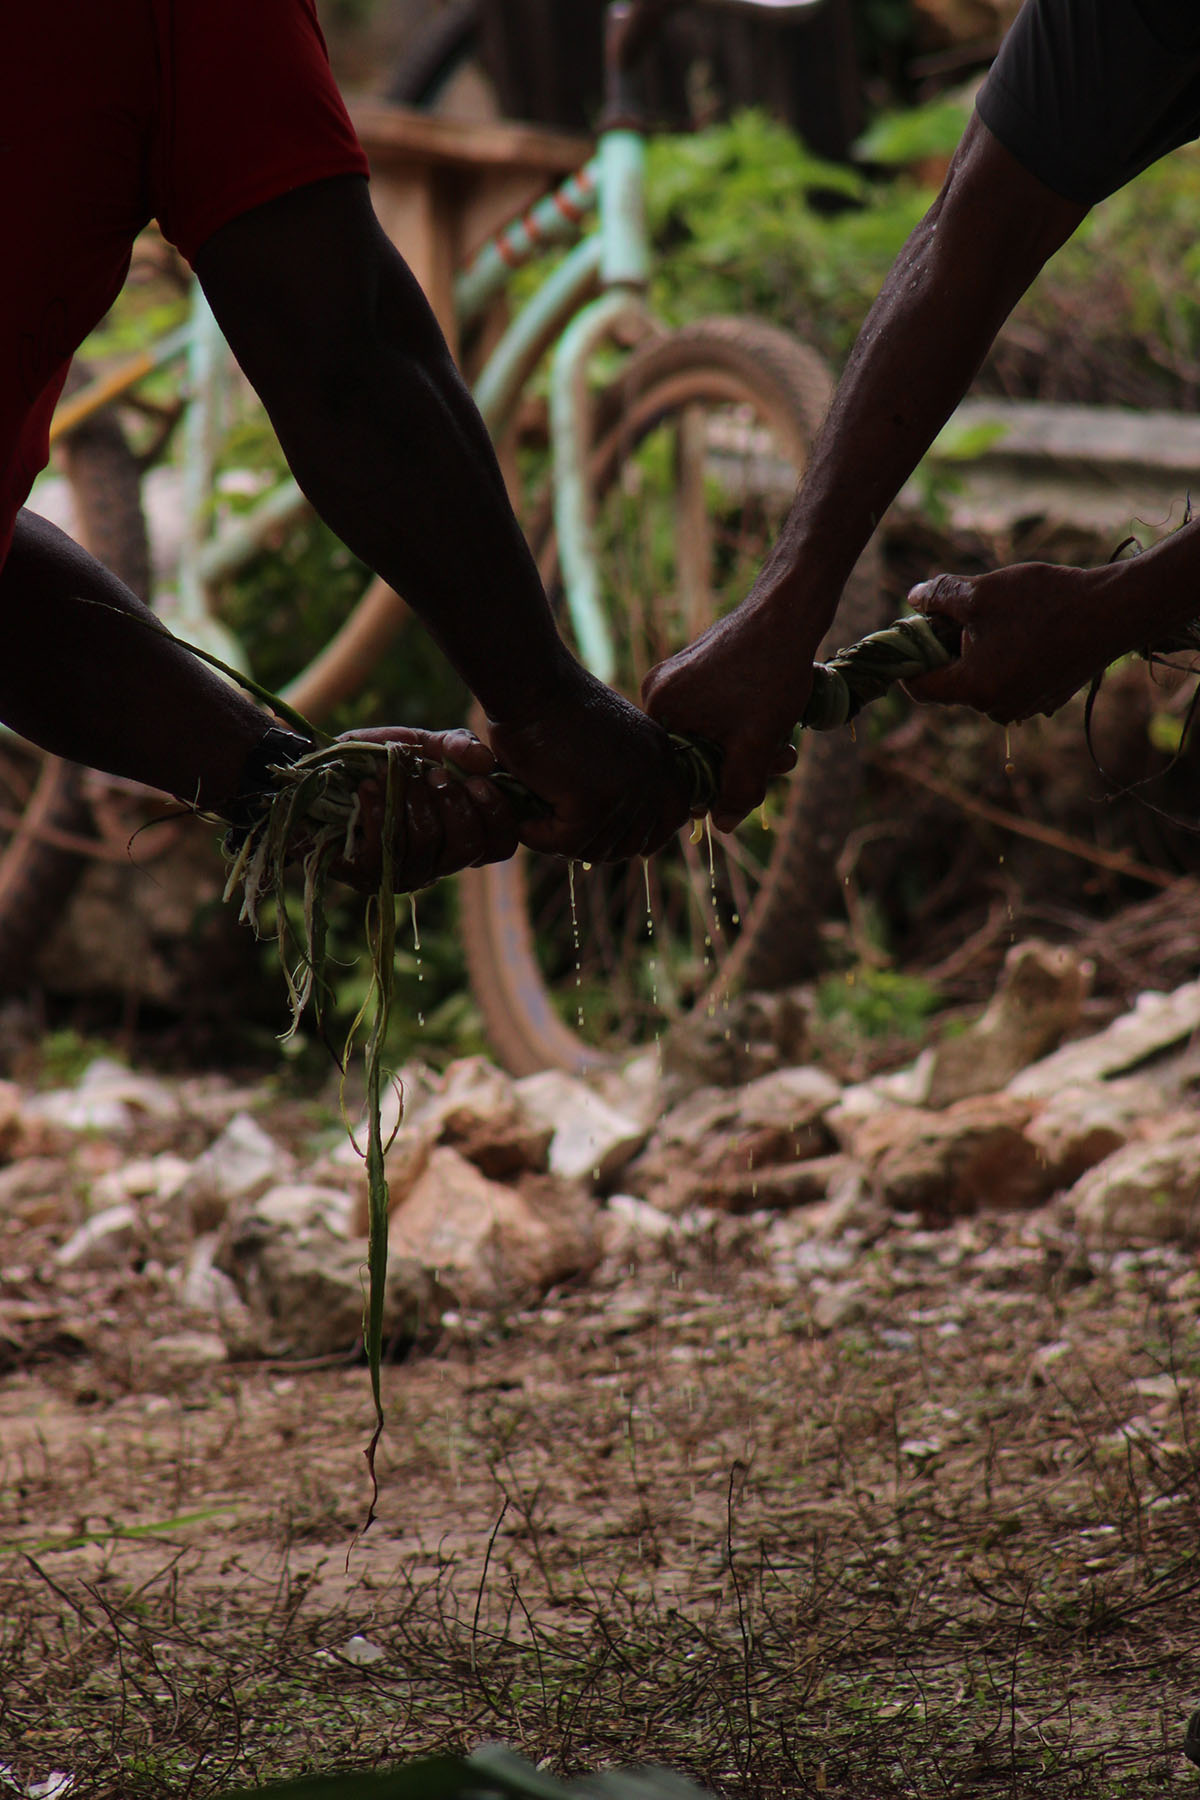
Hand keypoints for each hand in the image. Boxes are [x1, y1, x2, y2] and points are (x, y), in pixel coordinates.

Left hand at [330, 725, 517, 891]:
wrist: (318, 779)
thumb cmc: (378, 766)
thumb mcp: (420, 746)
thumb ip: (455, 746)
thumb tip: (485, 759)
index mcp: (459, 838)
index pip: (500, 846)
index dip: (496, 816)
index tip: (476, 781)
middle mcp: (438, 865)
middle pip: (468, 849)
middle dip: (454, 806)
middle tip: (434, 775)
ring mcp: (403, 874)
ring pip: (426, 845)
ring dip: (412, 801)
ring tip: (395, 774)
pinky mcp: (367, 875)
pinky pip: (384, 848)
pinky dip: (378, 809)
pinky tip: (368, 788)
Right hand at [487, 667, 691, 861]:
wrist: (529, 684)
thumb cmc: (552, 707)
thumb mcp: (607, 741)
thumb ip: (624, 777)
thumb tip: (620, 835)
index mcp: (663, 757)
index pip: (673, 817)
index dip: (643, 836)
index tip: (607, 836)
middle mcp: (655, 775)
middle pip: (633, 844)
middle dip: (592, 842)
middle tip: (555, 824)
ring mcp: (628, 790)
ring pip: (597, 848)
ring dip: (560, 839)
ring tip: (534, 813)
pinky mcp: (595, 803)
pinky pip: (566, 845)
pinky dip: (539, 837)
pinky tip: (524, 818)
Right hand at [641, 605, 803, 831]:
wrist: (788, 611)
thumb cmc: (770, 676)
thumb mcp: (756, 744)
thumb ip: (738, 790)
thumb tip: (724, 825)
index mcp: (660, 709)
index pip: (680, 773)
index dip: (718, 789)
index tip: (754, 786)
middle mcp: (658, 692)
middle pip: (697, 754)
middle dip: (741, 765)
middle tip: (782, 761)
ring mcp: (676, 677)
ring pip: (712, 734)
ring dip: (750, 746)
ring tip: (786, 740)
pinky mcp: (697, 667)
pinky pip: (716, 712)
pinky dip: (745, 722)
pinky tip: (775, 717)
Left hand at [905, 562, 1134, 722]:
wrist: (1114, 611)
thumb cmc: (1044, 602)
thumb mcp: (981, 592)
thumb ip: (939, 598)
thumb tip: (914, 598)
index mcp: (975, 689)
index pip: (920, 687)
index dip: (906, 659)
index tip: (909, 632)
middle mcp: (998, 709)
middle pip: (952, 682)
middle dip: (947, 650)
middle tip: (957, 613)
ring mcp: (1025, 707)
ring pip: (982, 681)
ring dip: (978, 653)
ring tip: (997, 617)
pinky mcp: (1047, 698)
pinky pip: (1011, 681)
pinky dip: (1006, 659)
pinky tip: (1025, 630)